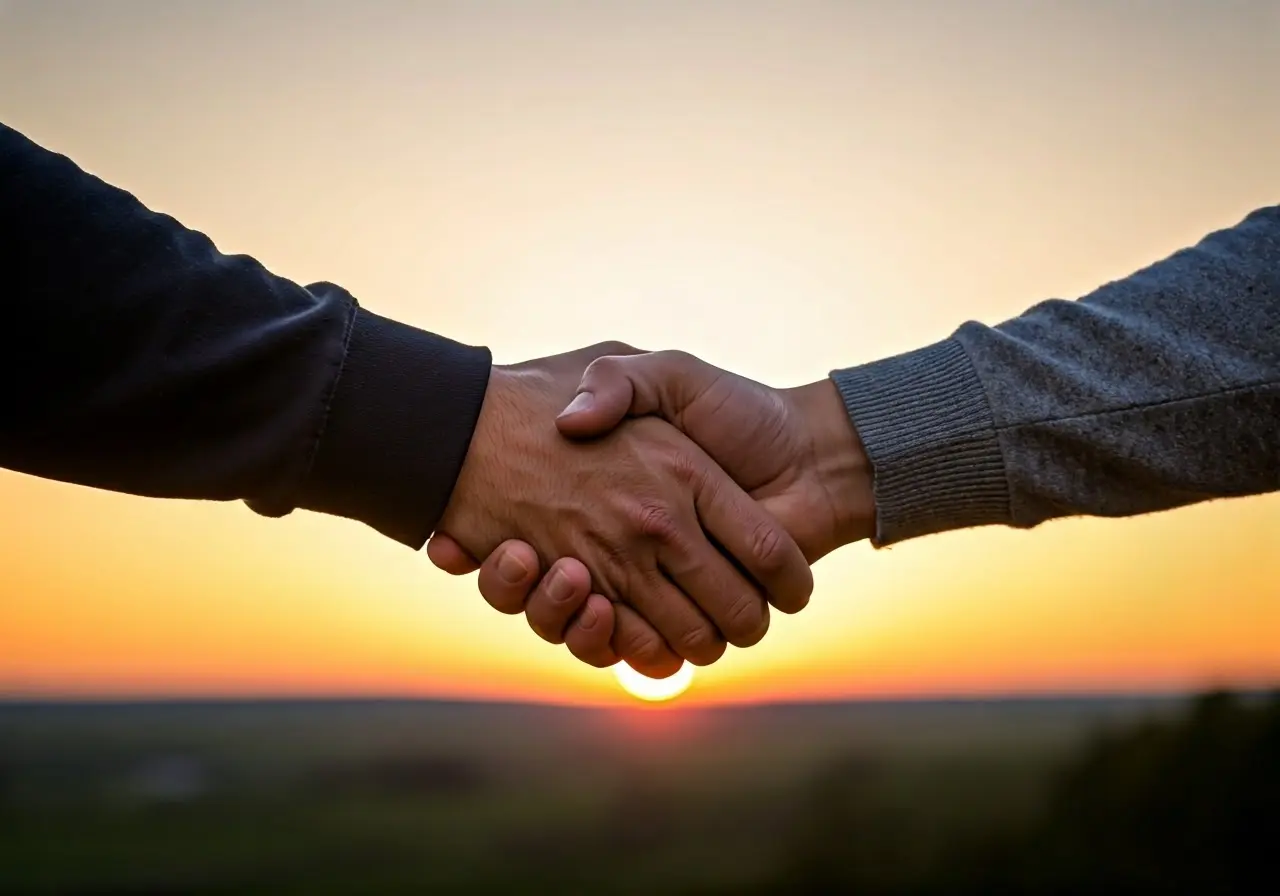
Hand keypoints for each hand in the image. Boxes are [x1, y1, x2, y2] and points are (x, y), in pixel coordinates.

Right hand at [430, 344, 813, 676]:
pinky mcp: (679, 612)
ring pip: (583, 626)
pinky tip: (596, 609)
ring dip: (561, 615)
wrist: (810, 454)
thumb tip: (568, 421)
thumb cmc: (738, 410)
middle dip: (521, 586)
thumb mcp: (666, 374)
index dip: (485, 545)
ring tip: (563, 576)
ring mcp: (650, 582)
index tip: (450, 541)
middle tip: (512, 555)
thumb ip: (616, 381)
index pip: (525, 533)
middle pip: (548, 590)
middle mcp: (624, 544)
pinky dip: (610, 644)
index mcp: (603, 494)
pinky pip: (629, 649)